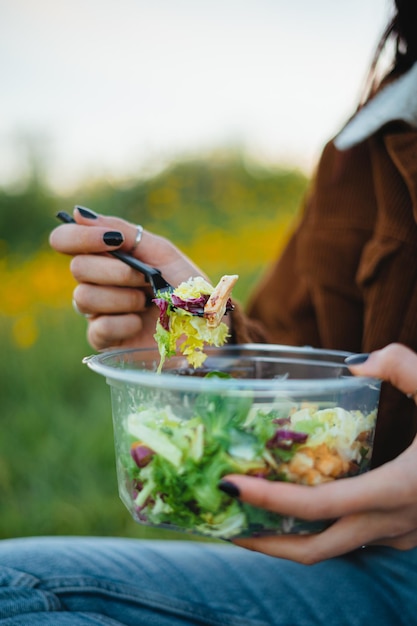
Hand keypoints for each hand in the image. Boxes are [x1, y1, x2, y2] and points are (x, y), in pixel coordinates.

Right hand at [49, 207, 205, 349]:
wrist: (208, 331)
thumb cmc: (189, 290)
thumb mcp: (163, 254)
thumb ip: (125, 232)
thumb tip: (78, 213)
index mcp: (109, 258)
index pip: (67, 240)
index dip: (79, 237)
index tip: (113, 241)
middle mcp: (99, 283)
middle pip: (77, 268)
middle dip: (116, 272)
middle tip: (144, 280)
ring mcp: (100, 312)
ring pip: (83, 298)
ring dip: (122, 298)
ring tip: (146, 303)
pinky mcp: (106, 341)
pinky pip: (96, 328)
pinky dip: (123, 323)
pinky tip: (140, 324)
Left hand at [223, 343, 416, 562]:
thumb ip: (403, 366)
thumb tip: (357, 364)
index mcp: (398, 491)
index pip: (317, 506)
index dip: (268, 498)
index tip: (229, 483)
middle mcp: (394, 523)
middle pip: (314, 549)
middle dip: (262, 541)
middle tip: (221, 518)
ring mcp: (402, 534)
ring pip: (334, 549)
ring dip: (288, 537)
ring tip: (252, 513)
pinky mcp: (408, 531)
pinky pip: (354, 538)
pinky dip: (319, 529)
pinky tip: (304, 503)